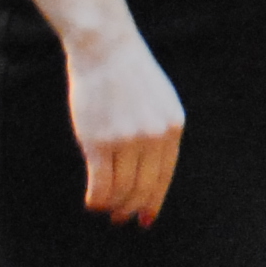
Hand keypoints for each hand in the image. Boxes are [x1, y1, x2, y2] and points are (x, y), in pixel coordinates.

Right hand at [65, 30, 184, 226]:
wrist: (105, 48)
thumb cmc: (129, 74)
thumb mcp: (159, 101)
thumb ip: (160, 133)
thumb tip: (150, 174)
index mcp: (173, 126)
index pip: (164, 177)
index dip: (153, 202)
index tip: (146, 219)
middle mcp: (154, 136)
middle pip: (143, 188)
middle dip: (132, 208)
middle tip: (122, 218)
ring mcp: (126, 139)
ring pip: (121, 190)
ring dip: (113, 205)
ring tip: (105, 208)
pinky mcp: (98, 141)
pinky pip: (100, 183)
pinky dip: (96, 198)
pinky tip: (92, 201)